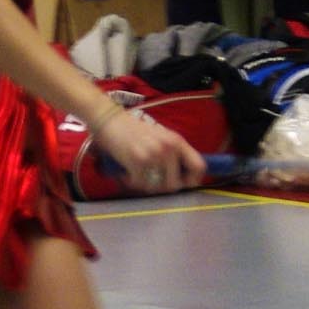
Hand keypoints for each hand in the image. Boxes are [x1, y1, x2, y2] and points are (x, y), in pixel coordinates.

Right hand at [87, 105, 205, 194]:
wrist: (110, 120)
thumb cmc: (134, 131)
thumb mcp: (161, 137)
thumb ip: (174, 154)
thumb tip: (183, 178)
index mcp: (177, 141)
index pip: (199, 167)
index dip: (193, 181)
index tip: (182, 184)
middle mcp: (169, 148)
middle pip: (175, 185)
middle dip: (162, 187)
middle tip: (151, 181)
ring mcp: (154, 155)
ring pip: (157, 188)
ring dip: (145, 185)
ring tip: (138, 174)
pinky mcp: (138, 161)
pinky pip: (140, 184)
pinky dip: (132, 181)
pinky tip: (126, 171)